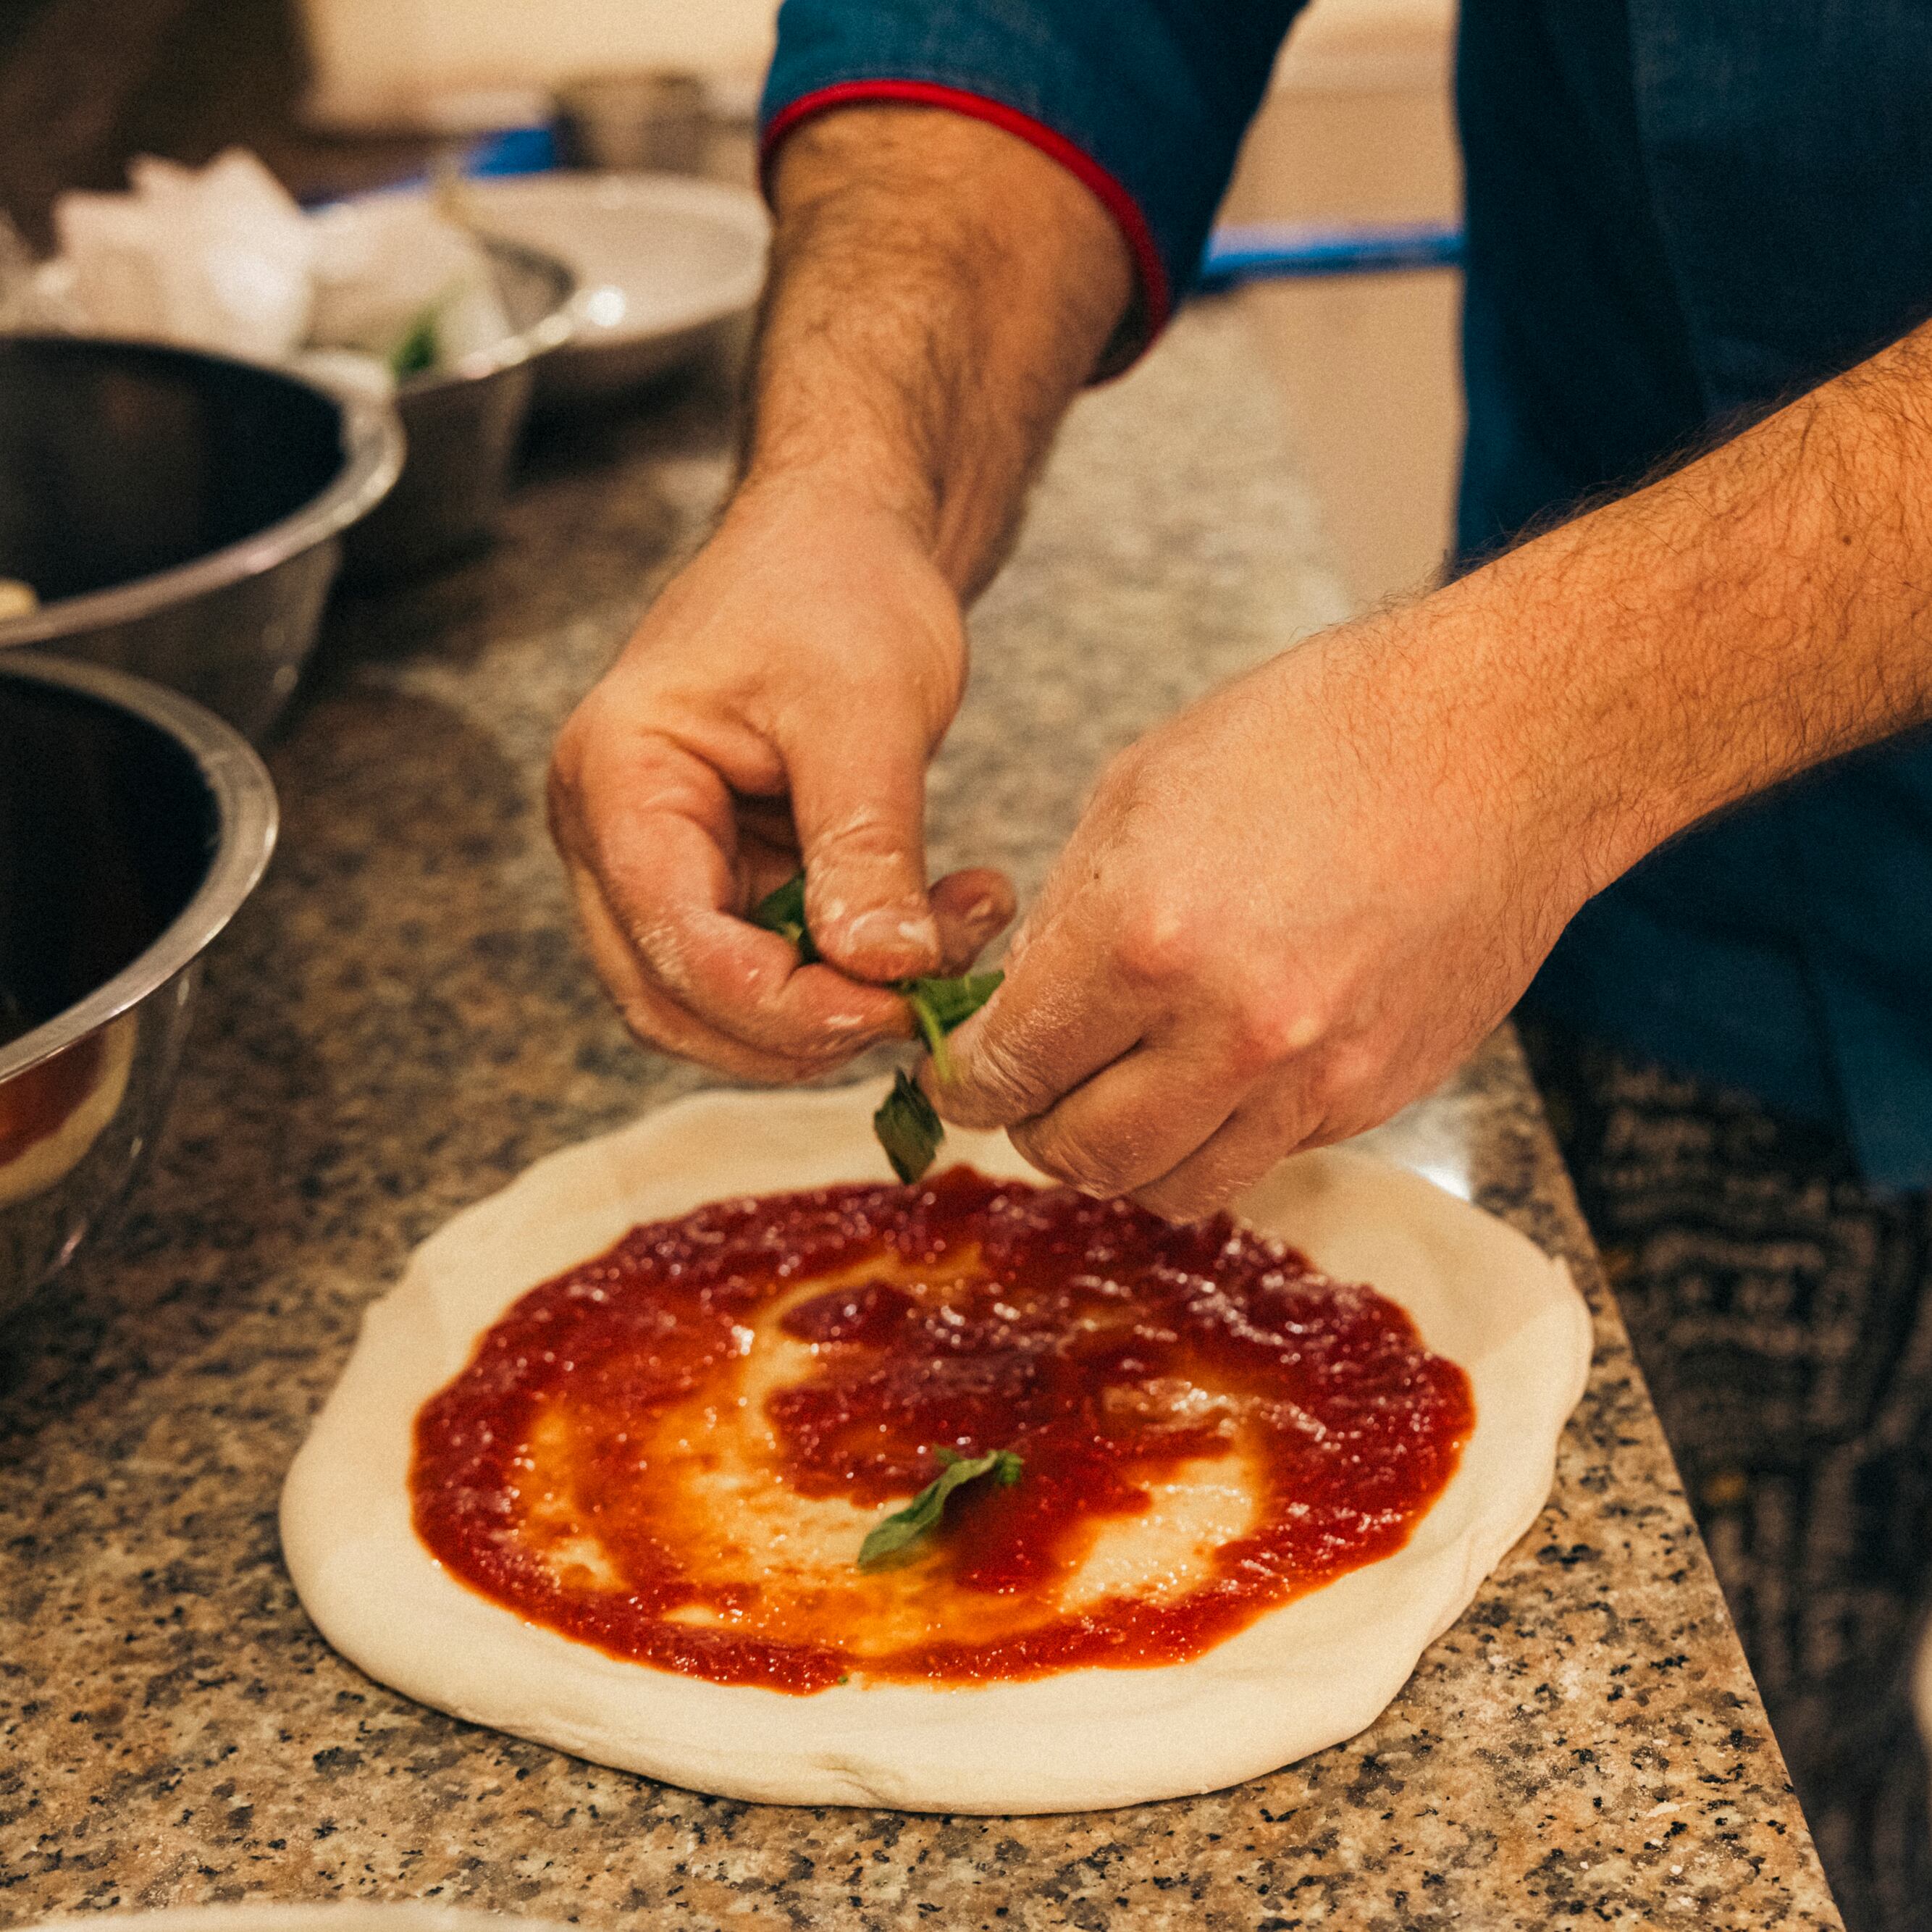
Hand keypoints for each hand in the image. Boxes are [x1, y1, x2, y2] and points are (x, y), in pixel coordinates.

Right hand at [548, 472, 1012, 1080]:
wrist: (844, 534)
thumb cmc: (838, 583)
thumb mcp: (867, 708)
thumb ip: (868, 843)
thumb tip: (886, 971)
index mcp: (615, 780)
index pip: (674, 944)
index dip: (784, 1004)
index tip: (895, 1004)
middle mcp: (610, 835)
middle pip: (676, 1001)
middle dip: (804, 1025)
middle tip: (924, 997)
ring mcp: (658, 863)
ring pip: (721, 1005)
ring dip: (835, 1005)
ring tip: (951, 939)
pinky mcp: (718, 876)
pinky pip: (770, 967)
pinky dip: (850, 969)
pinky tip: (939, 922)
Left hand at [934, 608, 1590, 1218]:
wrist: (1501, 746)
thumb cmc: (1322, 734)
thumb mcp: (1142, 789)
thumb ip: (1067, 914)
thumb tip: (1019, 1002)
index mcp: (1141, 939)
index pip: (1010, 1069)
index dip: (967, 1079)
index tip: (962, 1071)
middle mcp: (1224, 1032)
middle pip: (1080, 1155)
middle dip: (1035, 1126)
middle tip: (1034, 1087)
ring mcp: (1309, 1080)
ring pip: (1170, 1188)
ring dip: (1125, 1153)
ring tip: (1121, 1095)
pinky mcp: (1372, 1098)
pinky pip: (1260, 1160)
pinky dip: (1216, 1136)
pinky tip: (1216, 1074)